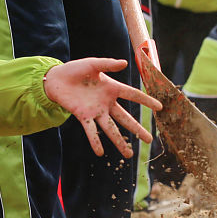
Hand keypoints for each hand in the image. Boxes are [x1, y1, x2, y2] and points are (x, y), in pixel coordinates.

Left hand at [43, 58, 161, 156]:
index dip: (146, 100)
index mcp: (112, 88)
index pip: (133, 95)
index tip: (160, 107)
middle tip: (150, 140)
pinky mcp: (83, 117)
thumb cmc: (76, 70)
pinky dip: (95, 141)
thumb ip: (108, 64)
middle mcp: (106, 103)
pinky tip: (100, 152)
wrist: (56, 79)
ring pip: (111, 129)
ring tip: (129, 155)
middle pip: (125, 118)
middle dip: (137, 129)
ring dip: (119, 141)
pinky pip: (91, 131)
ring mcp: (96, 111)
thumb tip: (125, 63)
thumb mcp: (93, 64)